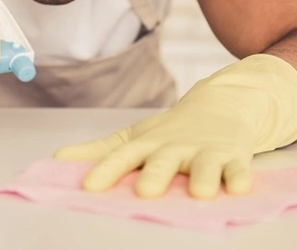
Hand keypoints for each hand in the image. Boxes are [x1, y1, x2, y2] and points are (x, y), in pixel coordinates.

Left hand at [54, 54, 296, 198]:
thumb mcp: (136, 137)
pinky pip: (239, 167)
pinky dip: (240, 176)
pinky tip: (239, 186)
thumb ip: (99, 151)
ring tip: (200, 193)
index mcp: (149, 144)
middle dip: (157, 174)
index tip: (88, 186)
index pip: (123, 155)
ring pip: (205, 164)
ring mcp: (207, 150)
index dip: (106, 170)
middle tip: (145, 190)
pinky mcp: (235, 155)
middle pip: (164, 159)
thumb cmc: (172, 131)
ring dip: (203, 176)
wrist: (222, 103)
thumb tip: (56, 159)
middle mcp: (176, 146)